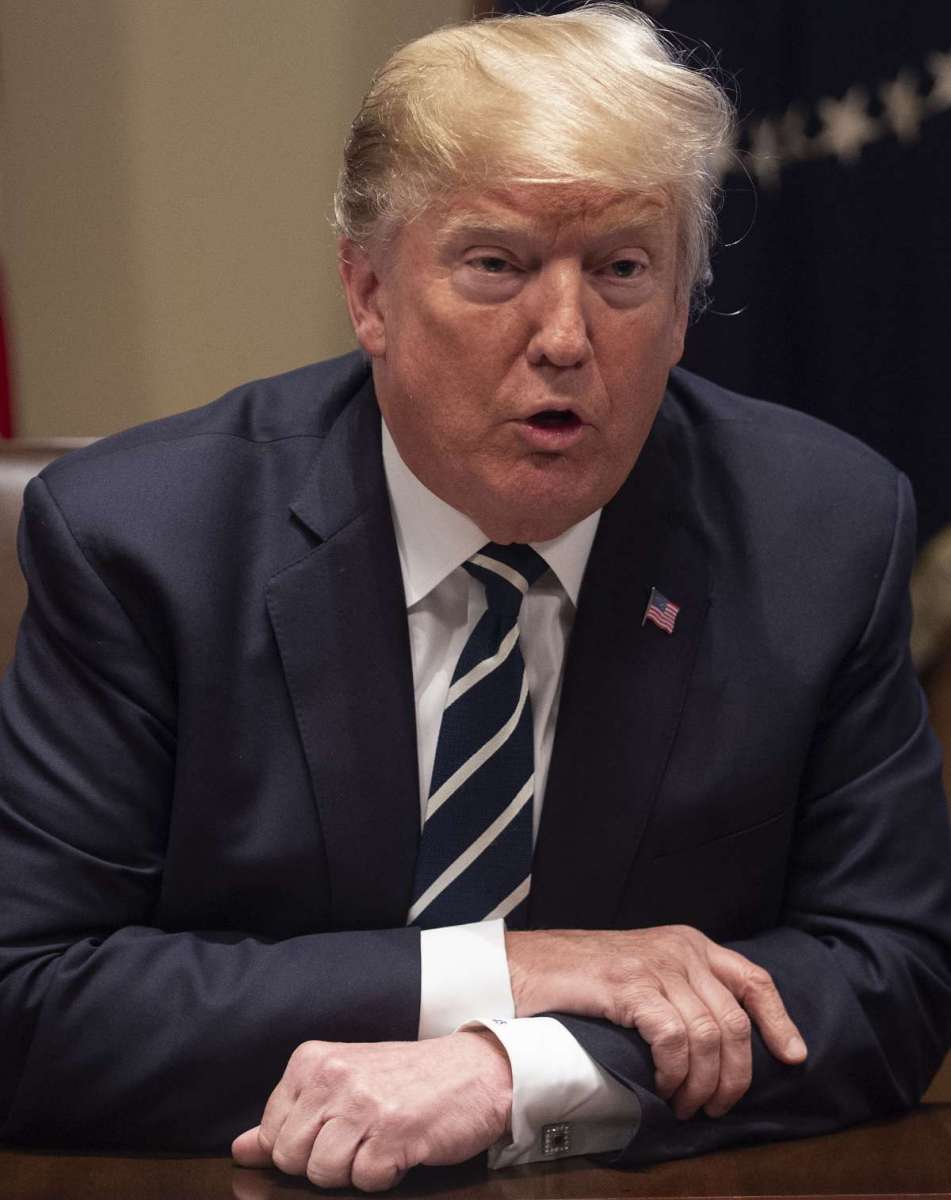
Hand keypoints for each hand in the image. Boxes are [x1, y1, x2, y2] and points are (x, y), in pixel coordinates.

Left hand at [231, 1030, 511, 1191]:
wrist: (476, 1070)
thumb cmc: (407, 1078)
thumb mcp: (341, 1083)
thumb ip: (289, 1115)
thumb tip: (241, 1148)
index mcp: (312, 1061)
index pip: (270, 1132)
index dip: (302, 1145)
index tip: (335, 1128)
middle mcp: (333, 1076)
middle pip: (290, 1158)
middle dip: (323, 1162)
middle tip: (359, 1138)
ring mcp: (362, 1104)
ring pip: (322, 1173)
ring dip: (354, 1171)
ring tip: (379, 1142)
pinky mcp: (393, 1132)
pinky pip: (364, 1182)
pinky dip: (384, 1176)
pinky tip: (401, 1149)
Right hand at [505, 924, 806, 1119]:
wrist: (527, 966)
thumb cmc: (582, 978)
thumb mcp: (645, 973)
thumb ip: (681, 991)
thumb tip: (720, 1044)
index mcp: (689, 944)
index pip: (753, 979)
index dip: (779, 1020)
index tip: (794, 1056)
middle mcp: (681, 950)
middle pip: (734, 1022)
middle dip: (734, 1075)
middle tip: (715, 1107)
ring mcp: (656, 965)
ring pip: (708, 1037)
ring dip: (702, 1083)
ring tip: (684, 1104)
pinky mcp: (631, 986)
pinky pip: (674, 1039)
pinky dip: (674, 1072)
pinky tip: (662, 1087)